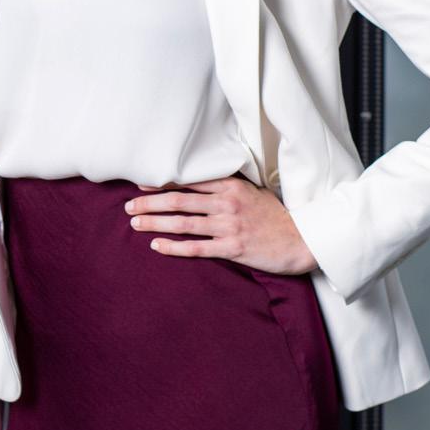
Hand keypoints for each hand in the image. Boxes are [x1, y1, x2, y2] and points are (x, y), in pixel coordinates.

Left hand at [125, 175, 318, 273]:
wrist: (301, 239)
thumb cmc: (274, 215)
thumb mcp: (252, 191)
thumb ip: (226, 186)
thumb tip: (197, 182)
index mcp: (231, 186)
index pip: (188, 182)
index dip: (162, 183)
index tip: (141, 184)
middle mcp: (227, 203)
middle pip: (179, 201)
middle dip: (149, 202)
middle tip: (128, 206)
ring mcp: (229, 226)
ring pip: (183, 223)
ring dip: (155, 222)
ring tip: (135, 222)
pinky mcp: (232, 248)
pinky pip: (196, 247)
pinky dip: (174, 246)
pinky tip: (156, 245)